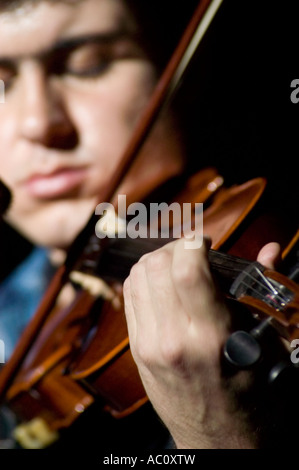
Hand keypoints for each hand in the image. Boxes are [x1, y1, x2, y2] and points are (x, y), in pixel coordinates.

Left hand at [123, 239, 280, 448]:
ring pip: (137, 277)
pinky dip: (144, 279)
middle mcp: (172, 339)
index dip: (193, 242)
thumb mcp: (264, 343)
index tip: (205, 240)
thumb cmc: (251, 394)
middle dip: (174, 247)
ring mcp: (148, 345)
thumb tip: (270, 248)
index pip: (187, 270)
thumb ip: (263, 288)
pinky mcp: (137, 350)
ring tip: (177, 264)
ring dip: (157, 260)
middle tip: (192, 251)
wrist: (219, 441)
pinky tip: (163, 283)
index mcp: (210, 337)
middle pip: (156, 266)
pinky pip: (130, 296)